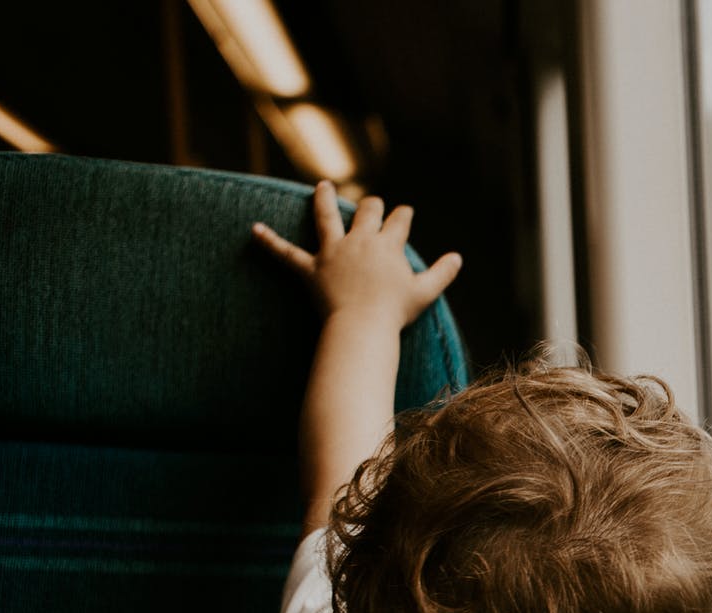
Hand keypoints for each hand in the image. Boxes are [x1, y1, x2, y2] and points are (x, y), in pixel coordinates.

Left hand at [252, 179, 462, 329]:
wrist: (363, 327)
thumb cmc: (396, 313)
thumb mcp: (426, 292)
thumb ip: (443, 272)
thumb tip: (458, 257)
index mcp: (388, 244)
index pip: (398, 221)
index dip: (403, 215)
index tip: (404, 213)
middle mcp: (360, 240)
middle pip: (367, 211)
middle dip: (371, 205)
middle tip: (372, 203)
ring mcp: (333, 252)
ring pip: (327, 216)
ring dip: (325, 199)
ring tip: (322, 187)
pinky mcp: (311, 268)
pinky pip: (286, 253)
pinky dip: (269, 241)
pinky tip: (253, 229)